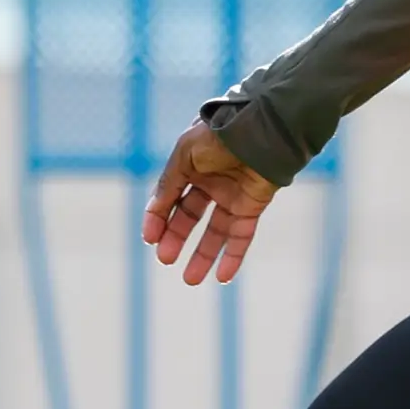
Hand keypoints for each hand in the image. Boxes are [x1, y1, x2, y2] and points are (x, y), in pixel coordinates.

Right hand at [142, 120, 278, 285]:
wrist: (259, 129)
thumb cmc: (218, 135)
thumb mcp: (184, 155)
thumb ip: (169, 183)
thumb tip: (154, 211)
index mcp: (190, 166)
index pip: (169, 198)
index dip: (158, 218)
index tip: (150, 238)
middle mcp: (210, 183)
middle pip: (189, 217)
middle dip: (176, 239)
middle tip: (165, 260)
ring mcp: (232, 196)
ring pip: (214, 232)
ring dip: (202, 255)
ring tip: (189, 279)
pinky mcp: (253, 206)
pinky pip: (241, 235)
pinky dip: (232, 256)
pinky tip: (221, 277)